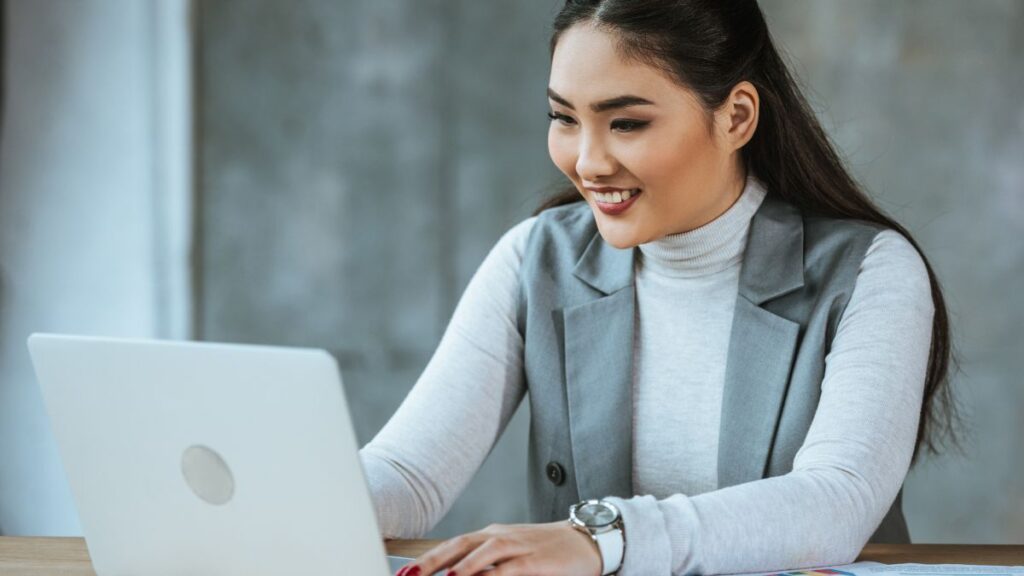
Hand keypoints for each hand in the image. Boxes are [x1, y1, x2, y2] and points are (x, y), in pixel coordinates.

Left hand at [396, 520, 602, 575]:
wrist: (587, 540)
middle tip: (409, 575)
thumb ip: (485, 566)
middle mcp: (501, 537)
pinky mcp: (536, 561)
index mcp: (491, 535)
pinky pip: (509, 570)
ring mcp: (519, 547)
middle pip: (460, 545)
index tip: (406, 573)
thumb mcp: (512, 555)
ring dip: (459, 569)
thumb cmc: (546, 551)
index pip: (454, 545)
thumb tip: (454, 575)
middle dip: (432, 562)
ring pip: (482, 554)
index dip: (428, 559)